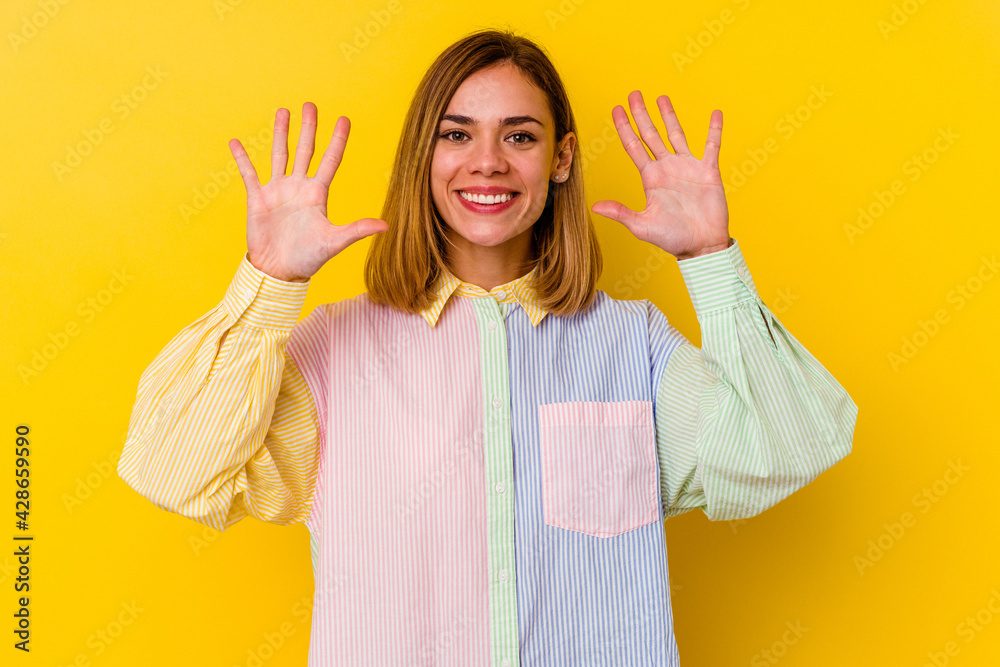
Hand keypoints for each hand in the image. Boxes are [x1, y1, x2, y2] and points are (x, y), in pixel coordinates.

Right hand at [228, 102, 388, 281]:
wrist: (279, 272)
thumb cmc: (308, 258)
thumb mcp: (334, 242)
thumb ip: (357, 230)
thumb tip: (386, 225)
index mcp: (318, 194)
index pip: (330, 160)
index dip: (338, 140)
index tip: (344, 119)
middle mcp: (299, 187)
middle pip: (305, 150)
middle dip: (308, 128)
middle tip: (311, 104)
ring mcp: (278, 191)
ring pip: (279, 155)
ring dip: (280, 133)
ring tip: (283, 111)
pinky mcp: (257, 199)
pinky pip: (248, 174)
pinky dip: (241, 158)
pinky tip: (235, 142)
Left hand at [591, 92, 730, 260]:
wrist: (701, 246)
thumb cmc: (672, 238)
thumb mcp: (642, 226)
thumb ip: (620, 212)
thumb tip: (594, 207)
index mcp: (650, 178)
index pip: (634, 146)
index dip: (625, 128)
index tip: (617, 109)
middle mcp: (667, 168)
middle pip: (651, 134)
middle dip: (642, 114)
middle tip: (634, 94)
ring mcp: (688, 167)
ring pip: (677, 134)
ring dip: (669, 116)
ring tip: (661, 97)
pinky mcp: (708, 171)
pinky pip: (712, 146)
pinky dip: (714, 130)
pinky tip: (715, 114)